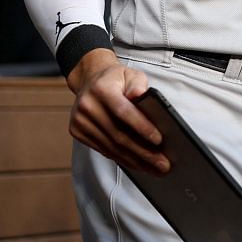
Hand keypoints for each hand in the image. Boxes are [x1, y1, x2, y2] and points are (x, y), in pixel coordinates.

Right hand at [67, 50, 167, 175]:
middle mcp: (87, 106)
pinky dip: (123, 159)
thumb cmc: (116, 79)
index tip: (159, 140)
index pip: (123, 112)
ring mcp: (80, 121)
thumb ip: (138, 84)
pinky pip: (104, 150)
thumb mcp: (131, 74)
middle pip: (118, 135)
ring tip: (155, 167)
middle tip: (163, 163)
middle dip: (143, 152)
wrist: (90, 80)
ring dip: (135, 160)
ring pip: (111, 147)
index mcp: (101, 89)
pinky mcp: (78, 132)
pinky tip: (138, 164)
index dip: (142, 127)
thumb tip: (141, 95)